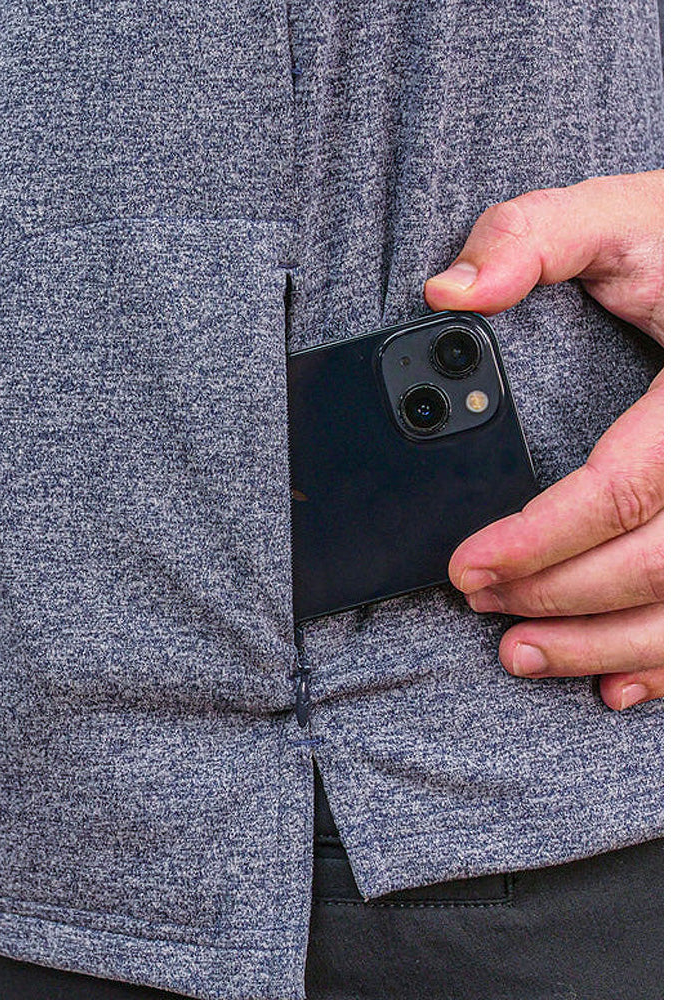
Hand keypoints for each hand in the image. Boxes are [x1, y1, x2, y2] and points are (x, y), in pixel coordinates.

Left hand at [424, 171, 663, 710]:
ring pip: (690, 609)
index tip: (467, 565)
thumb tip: (451, 293)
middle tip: (478, 599)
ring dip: (605, 645)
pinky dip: (667, 662)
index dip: (540, 540)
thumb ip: (533, 238)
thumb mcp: (623, 218)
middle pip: (656, 565)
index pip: (625, 491)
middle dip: (555, 596)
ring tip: (523, 652)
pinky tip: (617, 682)